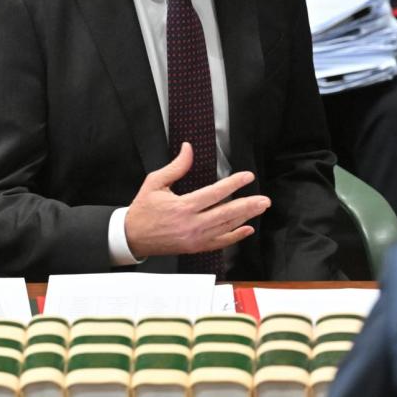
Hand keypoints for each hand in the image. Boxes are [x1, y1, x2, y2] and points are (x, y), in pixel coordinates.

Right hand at [124, 142, 270, 258]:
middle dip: (248, 205)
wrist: (132, 237)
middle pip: (226, 214)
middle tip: (264, 199)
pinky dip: (235, 237)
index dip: (233, 184)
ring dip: (245, 218)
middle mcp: (191, 224)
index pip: (215, 194)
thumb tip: (188, 149)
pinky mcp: (195, 247)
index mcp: (183, 207)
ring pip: (226, 228)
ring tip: (260, 209)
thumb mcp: (155, 182)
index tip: (247, 177)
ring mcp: (194, 238)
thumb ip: (176, 166)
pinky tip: (247, 229)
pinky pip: (219, 243)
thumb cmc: (143, 209)